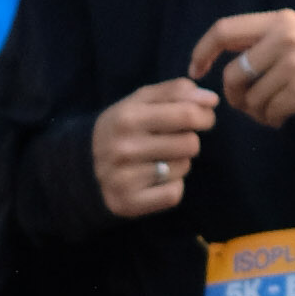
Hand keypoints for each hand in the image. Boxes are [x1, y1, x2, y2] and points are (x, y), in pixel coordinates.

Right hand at [92, 78, 216, 218]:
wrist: (82, 165)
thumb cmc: (123, 128)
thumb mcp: (141, 101)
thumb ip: (176, 92)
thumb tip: (211, 99)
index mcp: (127, 117)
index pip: (187, 114)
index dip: (205, 116)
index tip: (204, 118)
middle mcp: (124, 147)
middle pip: (190, 144)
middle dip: (189, 140)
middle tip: (175, 141)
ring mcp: (124, 178)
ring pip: (183, 168)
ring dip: (179, 163)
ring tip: (158, 159)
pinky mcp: (128, 203)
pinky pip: (174, 194)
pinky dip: (172, 186)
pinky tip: (155, 180)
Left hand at [192, 10, 294, 125]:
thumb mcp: (290, 33)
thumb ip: (256, 40)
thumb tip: (210, 58)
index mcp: (278, 20)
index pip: (224, 30)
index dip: (203, 51)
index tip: (196, 70)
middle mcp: (286, 39)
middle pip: (234, 74)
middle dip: (233, 95)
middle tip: (242, 102)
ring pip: (251, 98)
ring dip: (256, 111)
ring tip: (270, 108)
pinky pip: (270, 112)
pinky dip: (271, 119)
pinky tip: (282, 115)